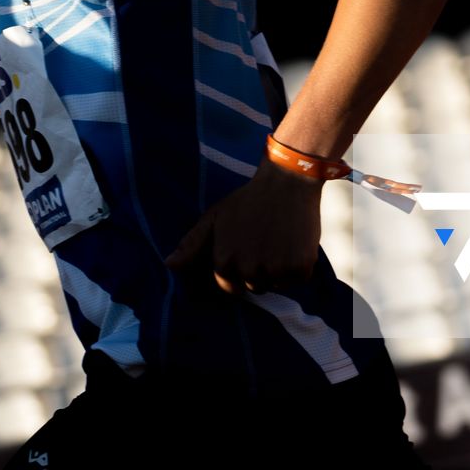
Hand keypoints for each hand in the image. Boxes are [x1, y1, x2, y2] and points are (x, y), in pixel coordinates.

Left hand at [163, 161, 323, 293]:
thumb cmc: (248, 200)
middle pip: (254, 287)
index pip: (230, 287)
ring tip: (279, 241)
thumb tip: (169, 265)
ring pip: (276, 285)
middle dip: (259, 271)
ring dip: (278, 270)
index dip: (239, 270)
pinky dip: (299, 266)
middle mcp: (249, 271)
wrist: (287, 181)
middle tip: (265, 242)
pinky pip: (298, 279)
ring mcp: (276, 270)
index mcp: (225, 263)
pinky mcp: (300, 268)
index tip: (247, 250)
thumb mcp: (215, 218)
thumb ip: (192, 243)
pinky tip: (294, 242)